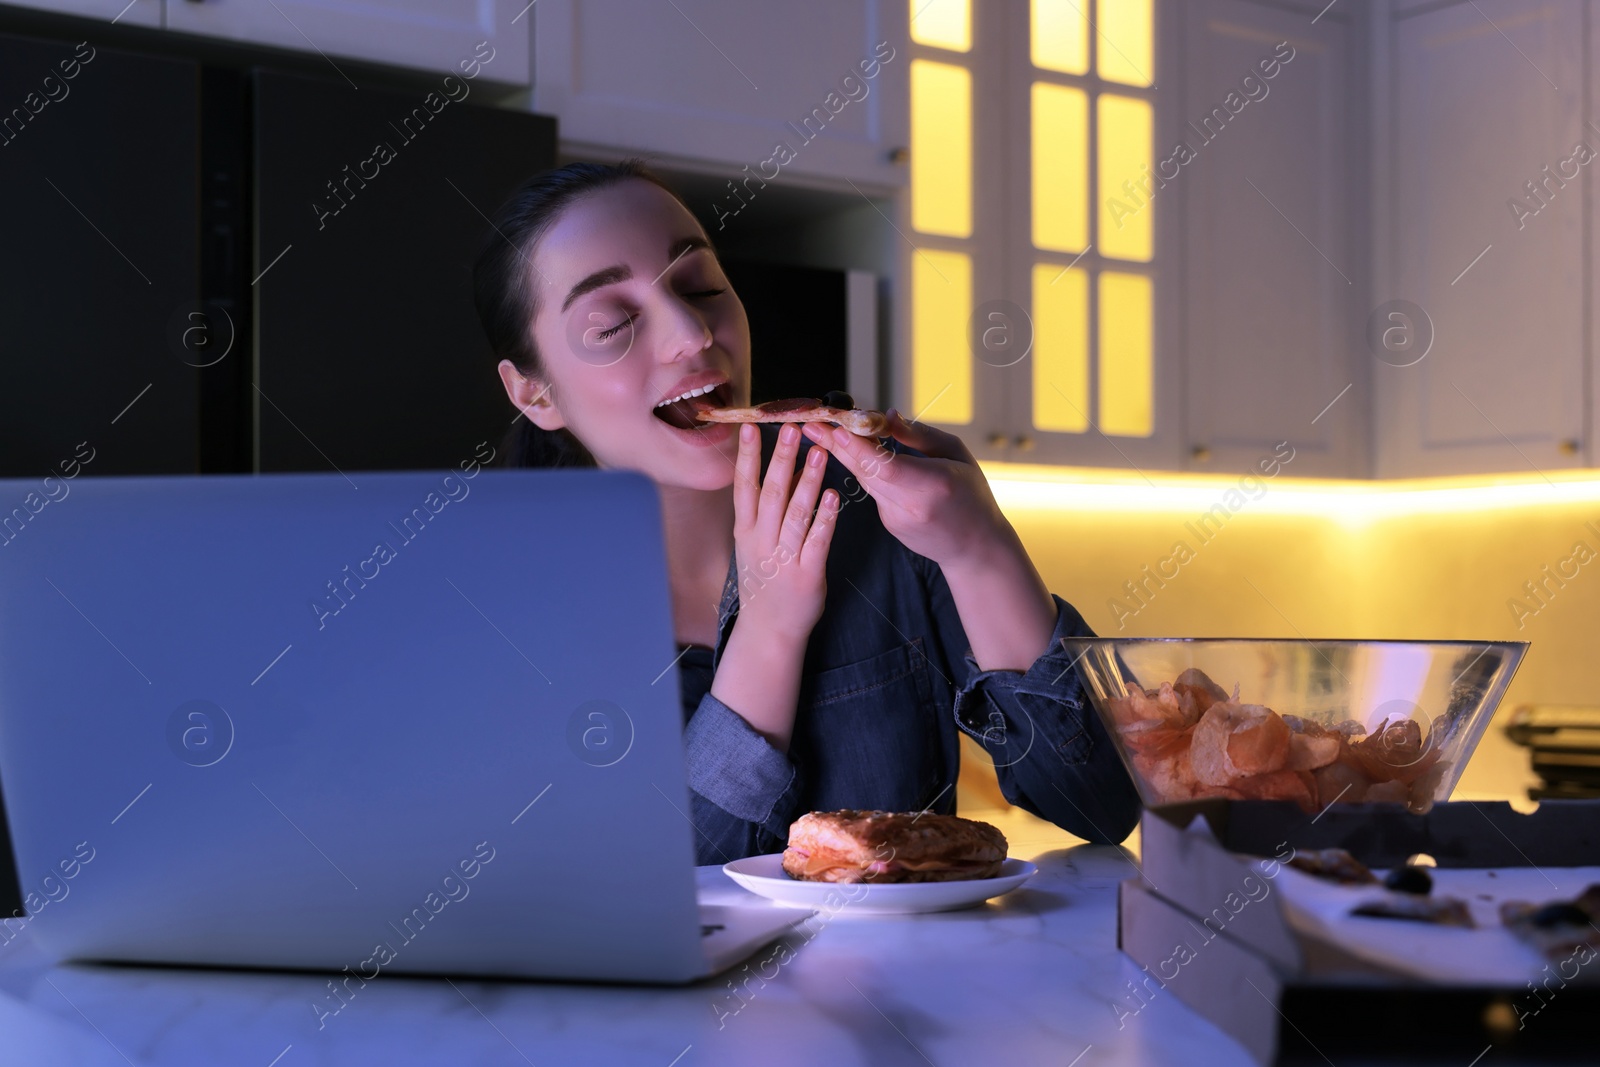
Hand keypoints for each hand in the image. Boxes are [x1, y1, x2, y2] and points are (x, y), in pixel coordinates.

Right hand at [731, 422, 839, 641]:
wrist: (768, 631)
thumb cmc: (765, 582)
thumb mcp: (755, 544)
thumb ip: (768, 509)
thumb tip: (785, 470)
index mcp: (746, 531)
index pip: (744, 486)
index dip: (747, 456)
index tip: (750, 427)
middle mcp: (761, 541)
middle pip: (771, 493)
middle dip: (781, 459)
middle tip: (792, 429)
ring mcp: (783, 558)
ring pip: (796, 513)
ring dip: (808, 481)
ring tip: (820, 452)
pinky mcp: (807, 574)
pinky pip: (817, 541)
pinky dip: (825, 518)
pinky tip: (834, 497)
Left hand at [800, 411, 1007, 568]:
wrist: (976, 547)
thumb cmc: (972, 495)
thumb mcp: (956, 454)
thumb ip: (919, 435)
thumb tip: (885, 415)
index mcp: (933, 485)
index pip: (885, 465)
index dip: (856, 446)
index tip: (834, 427)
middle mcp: (910, 506)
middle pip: (865, 472)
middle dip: (835, 445)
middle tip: (809, 423)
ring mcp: (896, 519)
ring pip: (863, 480)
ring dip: (841, 455)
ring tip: (818, 431)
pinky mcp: (888, 524)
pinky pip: (872, 490)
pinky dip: (860, 469)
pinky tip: (847, 451)